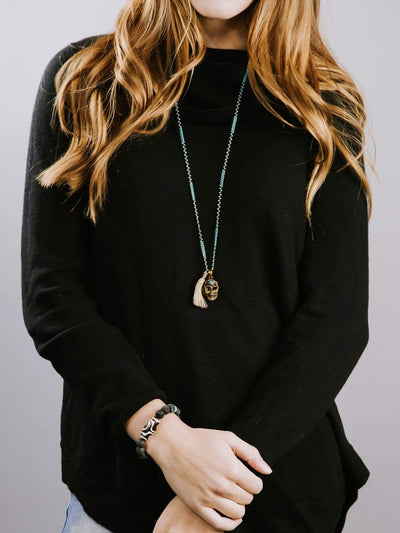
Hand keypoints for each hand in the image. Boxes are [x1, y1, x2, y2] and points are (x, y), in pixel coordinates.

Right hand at [145, 414, 272, 530]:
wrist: (173, 445)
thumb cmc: (201, 439)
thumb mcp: (229, 438)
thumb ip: (251, 454)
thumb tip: (267, 471)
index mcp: (232, 469)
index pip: (257, 487)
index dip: (253, 481)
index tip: (245, 475)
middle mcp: (221, 486)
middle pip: (247, 500)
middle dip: (245, 491)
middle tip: (235, 482)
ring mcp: (208, 498)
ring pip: (237, 514)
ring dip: (238, 505)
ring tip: (231, 495)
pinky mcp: (196, 505)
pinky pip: (219, 525)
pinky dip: (229, 523)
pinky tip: (229, 514)